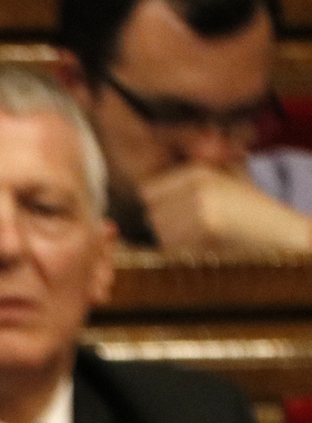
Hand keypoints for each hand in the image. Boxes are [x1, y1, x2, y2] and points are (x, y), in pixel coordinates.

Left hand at [140, 165, 311, 254]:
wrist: (279, 231)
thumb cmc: (246, 212)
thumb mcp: (219, 186)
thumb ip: (186, 184)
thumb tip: (143, 191)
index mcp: (197, 172)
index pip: (148, 191)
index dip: (157, 206)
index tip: (172, 214)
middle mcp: (197, 184)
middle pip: (151, 213)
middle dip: (165, 225)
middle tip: (191, 229)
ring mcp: (202, 203)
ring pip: (160, 231)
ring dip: (174, 239)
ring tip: (201, 236)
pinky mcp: (207, 224)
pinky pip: (175, 245)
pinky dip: (184, 250)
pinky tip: (206, 245)